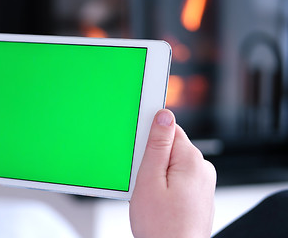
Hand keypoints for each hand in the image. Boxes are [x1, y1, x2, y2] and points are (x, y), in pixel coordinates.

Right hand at [129, 109, 215, 237]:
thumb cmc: (161, 225)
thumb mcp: (150, 179)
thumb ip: (158, 145)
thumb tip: (164, 116)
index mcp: (191, 160)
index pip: (170, 128)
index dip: (150, 136)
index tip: (139, 150)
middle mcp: (202, 168)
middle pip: (171, 147)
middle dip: (153, 158)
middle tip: (142, 180)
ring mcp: (203, 183)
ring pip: (173, 164)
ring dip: (158, 173)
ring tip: (150, 195)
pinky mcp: (199, 195)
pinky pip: (179, 178)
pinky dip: (167, 185)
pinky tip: (159, 201)